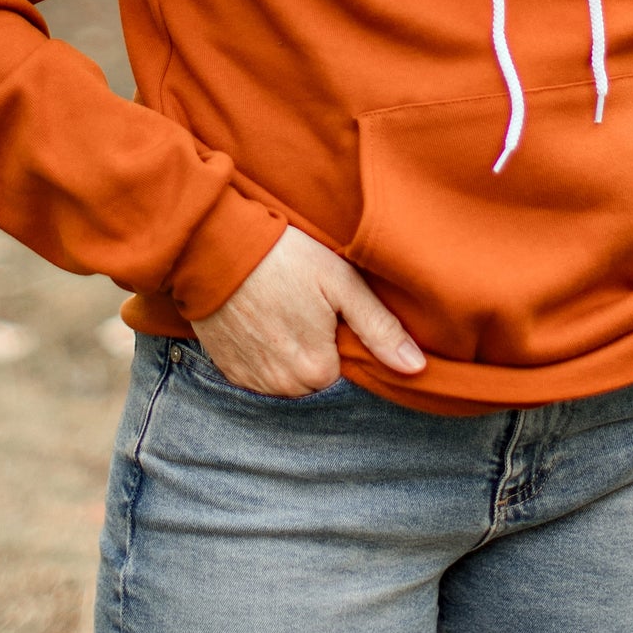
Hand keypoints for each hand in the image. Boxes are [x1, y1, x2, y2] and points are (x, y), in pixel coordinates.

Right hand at [193, 226, 426, 397]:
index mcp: (316, 369)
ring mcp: (251, 380)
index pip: (344, 370)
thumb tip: (417, 368)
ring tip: (280, 311)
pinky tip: (259, 322)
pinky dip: (262, 355)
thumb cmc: (284, 258)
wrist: (214, 247)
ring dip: (288, 354)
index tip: (326, 310)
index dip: (339, 338)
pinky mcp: (227, 370)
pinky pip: (257, 375)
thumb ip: (380, 328)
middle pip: (315, 378)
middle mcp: (282, 386)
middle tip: (303, 306)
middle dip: (315, 349)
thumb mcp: (341, 282)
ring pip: (286, 379)